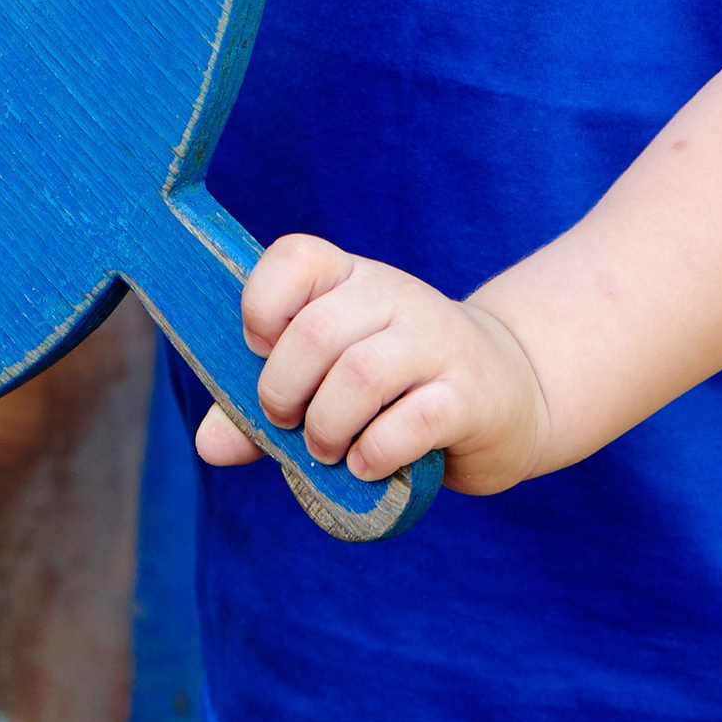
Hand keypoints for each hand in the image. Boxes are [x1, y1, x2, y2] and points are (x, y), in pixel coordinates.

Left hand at [192, 235, 552, 497]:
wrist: (512, 395)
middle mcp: (397, 297)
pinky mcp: (471, 395)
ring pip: (362, 373)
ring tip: (327, 449)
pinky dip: (376, 452)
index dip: (262, 305)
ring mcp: (439, 342)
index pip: (296, 257)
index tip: (260, 351)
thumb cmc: (399, 390)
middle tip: (288, 422)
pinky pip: (413, 420)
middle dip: (284, 390)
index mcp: (354, 280)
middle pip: (318, 331)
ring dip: (327, 425)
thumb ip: (263, 411)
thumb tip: (208, 445)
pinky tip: (369, 465)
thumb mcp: (329, 385)